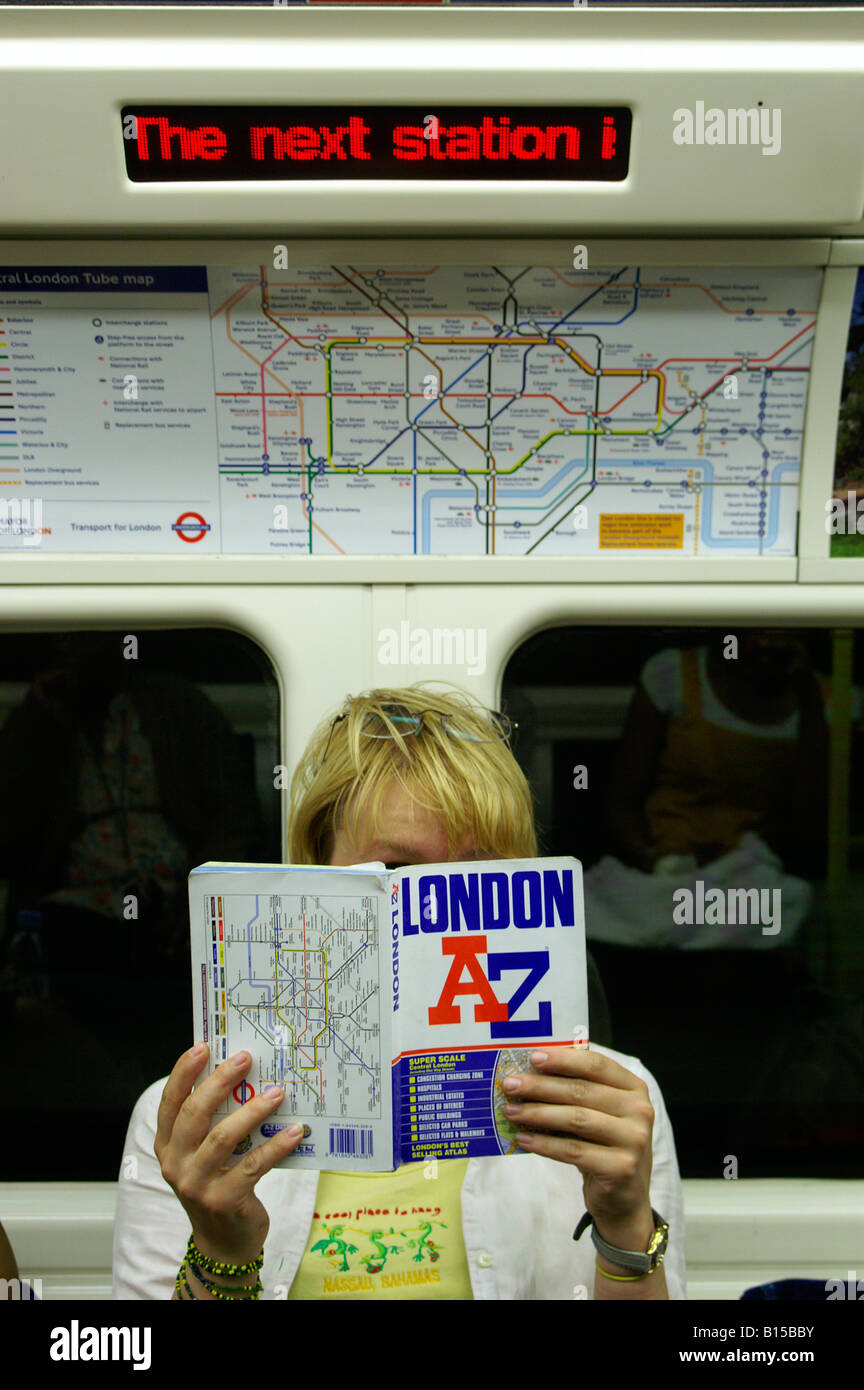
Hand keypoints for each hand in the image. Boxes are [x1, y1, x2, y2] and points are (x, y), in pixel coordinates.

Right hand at [155, 1043, 304, 1265]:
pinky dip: (277, 1145)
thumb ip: (212, 1123)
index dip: (183, 1072)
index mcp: (167, 1146)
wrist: (223, 1243)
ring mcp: (197, 1184)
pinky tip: (297, 1131)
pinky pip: (254, 1164)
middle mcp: (176, 1163)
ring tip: (278, 1092)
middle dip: (220, 1081)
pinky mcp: (224, 1200)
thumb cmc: (217, 1185)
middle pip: (194, 1113)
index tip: (203, 1046)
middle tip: (246, 1059)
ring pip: (224, 1137)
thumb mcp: (203, 1155)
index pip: (170, 1102)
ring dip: (254, 1110)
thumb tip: (244, 1077)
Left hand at [500, 1047, 654, 1240]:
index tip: (533, 1057)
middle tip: (511, 1084)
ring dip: (537, 1114)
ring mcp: (634, 1140)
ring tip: (511, 1111)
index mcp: (634, 1089)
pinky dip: (544, 1144)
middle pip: (582, 1091)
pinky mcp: (620, 1168)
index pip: (597, 1065)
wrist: (624, 1198)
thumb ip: (578, 1093)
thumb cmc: (604, 1146)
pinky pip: (573, 1150)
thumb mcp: (600, 1114)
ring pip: (575, 1119)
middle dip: (540, 1086)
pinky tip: (524, 1139)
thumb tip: (530, 1075)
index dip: (564, 1059)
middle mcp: (640, 1111)